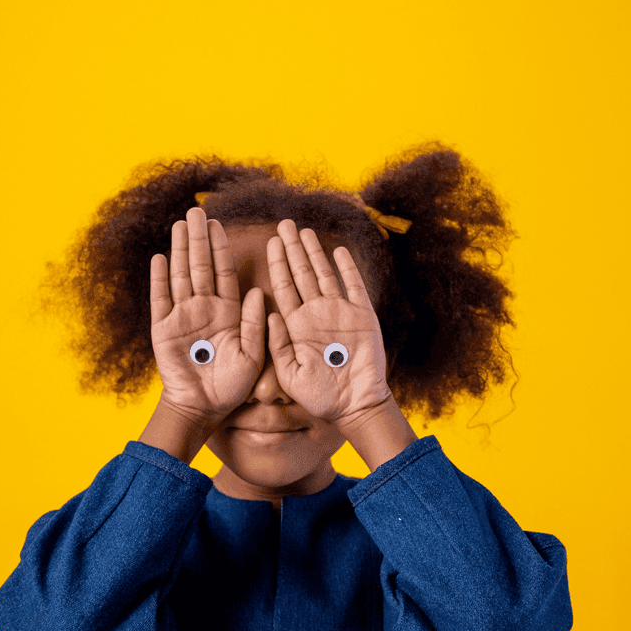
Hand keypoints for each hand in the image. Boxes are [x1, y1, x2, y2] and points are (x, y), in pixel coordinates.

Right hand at [150, 207, 264, 422]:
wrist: (203, 409)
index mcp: (227, 312)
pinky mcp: (163, 329)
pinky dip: (160, 279)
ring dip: (180, 250)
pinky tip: (161, 257)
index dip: (221, 247)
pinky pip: (161, 299)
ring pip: (180, 275)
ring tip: (180, 224)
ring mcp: (182, 317)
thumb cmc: (232, 387)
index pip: (223, 272)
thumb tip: (259, 291)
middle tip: (196, 211)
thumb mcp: (252, 356)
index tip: (219, 224)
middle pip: (200, 266)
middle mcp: (204, 309)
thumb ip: (255, 325)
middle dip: (198, 239)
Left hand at [266, 219, 391, 424]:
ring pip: (325, 275)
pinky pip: (354, 286)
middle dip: (292, 250)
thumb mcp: (290, 374)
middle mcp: (316, 315)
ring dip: (315, 253)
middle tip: (284, 224)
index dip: (277, 264)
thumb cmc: (319, 397)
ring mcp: (340, 313)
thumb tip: (269, 312)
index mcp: (296, 326)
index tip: (270, 242)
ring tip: (305, 231)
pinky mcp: (362, 316)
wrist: (354, 406)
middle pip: (301, 274)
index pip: (284, 288)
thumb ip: (278, 344)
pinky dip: (347, 268)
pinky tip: (338, 251)